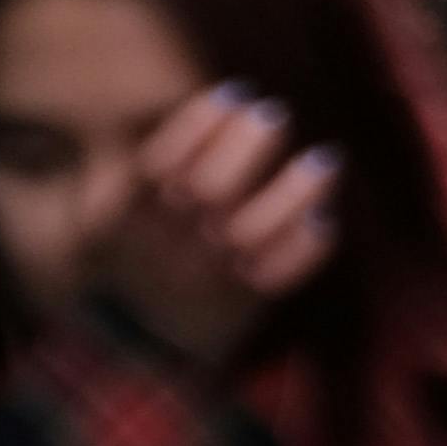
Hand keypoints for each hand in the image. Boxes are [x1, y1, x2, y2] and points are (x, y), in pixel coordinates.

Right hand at [105, 84, 340, 364]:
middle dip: (247, 144)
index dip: (200, 123)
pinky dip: (304, 247)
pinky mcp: (242, 301)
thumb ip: (148, 172)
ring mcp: (207, 273)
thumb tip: (215, 109)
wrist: (139, 352)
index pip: (160, 161)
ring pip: (251, 228)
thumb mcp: (121, 216)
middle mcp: (170, 243)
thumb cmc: (140, 263)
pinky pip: (276, 275)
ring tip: (325, 161)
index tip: (234, 93)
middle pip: (210, 187)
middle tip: (274, 115)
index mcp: (131, 216)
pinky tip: (323, 221)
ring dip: (293, 189)